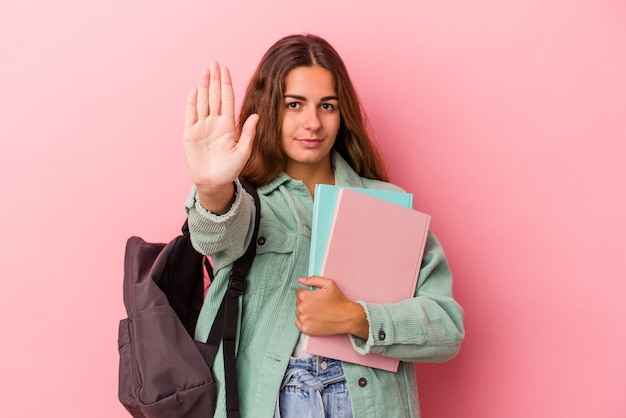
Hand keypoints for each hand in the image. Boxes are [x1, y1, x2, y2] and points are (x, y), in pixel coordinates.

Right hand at [183, 61, 258, 210]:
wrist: (214, 183)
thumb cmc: (230, 170)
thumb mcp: (243, 152)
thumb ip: (248, 134)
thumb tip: (256, 116)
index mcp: (228, 125)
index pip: (227, 99)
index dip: (226, 84)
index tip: (225, 69)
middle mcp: (214, 123)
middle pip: (214, 96)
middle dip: (215, 79)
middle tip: (214, 62)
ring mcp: (201, 127)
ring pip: (203, 101)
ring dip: (204, 86)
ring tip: (205, 70)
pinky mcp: (190, 134)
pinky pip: (190, 114)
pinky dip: (192, 102)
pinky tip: (195, 90)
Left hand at [295, 276, 368, 339]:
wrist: (347, 317)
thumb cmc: (339, 300)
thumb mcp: (329, 284)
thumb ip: (313, 279)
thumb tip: (301, 280)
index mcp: (305, 296)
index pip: (299, 292)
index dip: (308, 293)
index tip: (315, 297)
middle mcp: (302, 308)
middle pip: (298, 303)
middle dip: (306, 302)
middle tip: (318, 304)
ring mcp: (304, 320)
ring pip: (298, 313)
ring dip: (305, 312)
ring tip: (317, 312)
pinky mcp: (307, 329)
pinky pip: (298, 323)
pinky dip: (304, 321)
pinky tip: (313, 319)